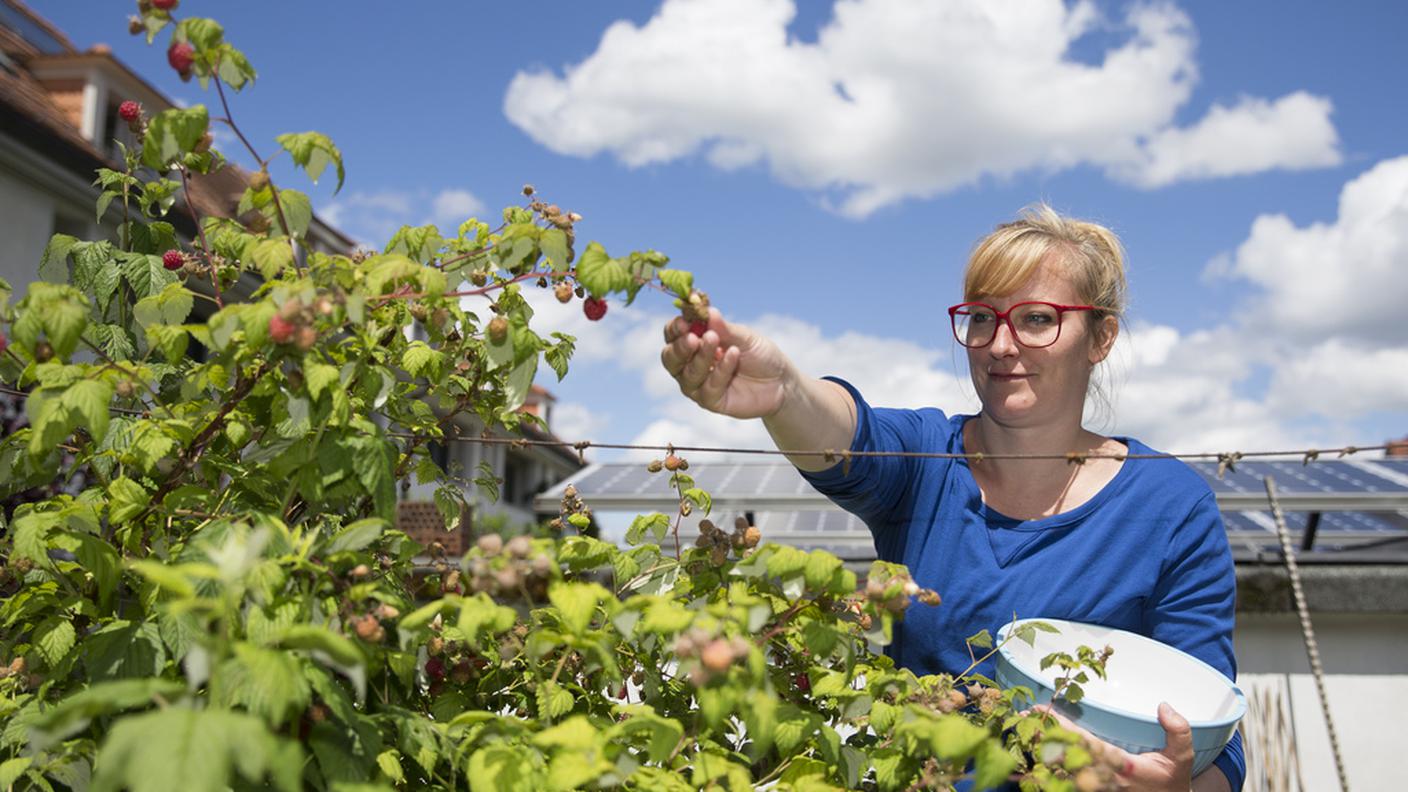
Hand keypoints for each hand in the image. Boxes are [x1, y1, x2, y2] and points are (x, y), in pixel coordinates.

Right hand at [659, 307, 792, 418]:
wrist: (781, 381)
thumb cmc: (759, 355)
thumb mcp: (744, 336)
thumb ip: (724, 328)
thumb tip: (708, 311)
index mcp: (695, 344)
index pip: (673, 336)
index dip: (674, 329)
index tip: (684, 322)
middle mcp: (691, 365)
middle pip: (671, 358)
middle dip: (680, 347)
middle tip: (693, 337)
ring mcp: (699, 385)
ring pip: (688, 375)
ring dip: (701, 357)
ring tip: (716, 340)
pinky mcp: (711, 401)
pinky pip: (708, 388)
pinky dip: (720, 371)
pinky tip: (733, 356)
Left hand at [1027, 701, 1200, 790]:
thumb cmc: (1171, 779)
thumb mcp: (1181, 758)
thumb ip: (1178, 731)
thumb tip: (1163, 705)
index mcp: (1123, 768)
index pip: (1087, 745)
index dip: (1063, 728)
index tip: (1044, 710)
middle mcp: (1104, 781)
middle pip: (1064, 758)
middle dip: (1042, 735)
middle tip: (1023, 716)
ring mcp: (1095, 789)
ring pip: (1059, 771)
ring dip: (1040, 749)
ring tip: (1025, 727)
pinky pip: (1063, 781)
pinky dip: (1046, 765)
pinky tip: (1035, 747)